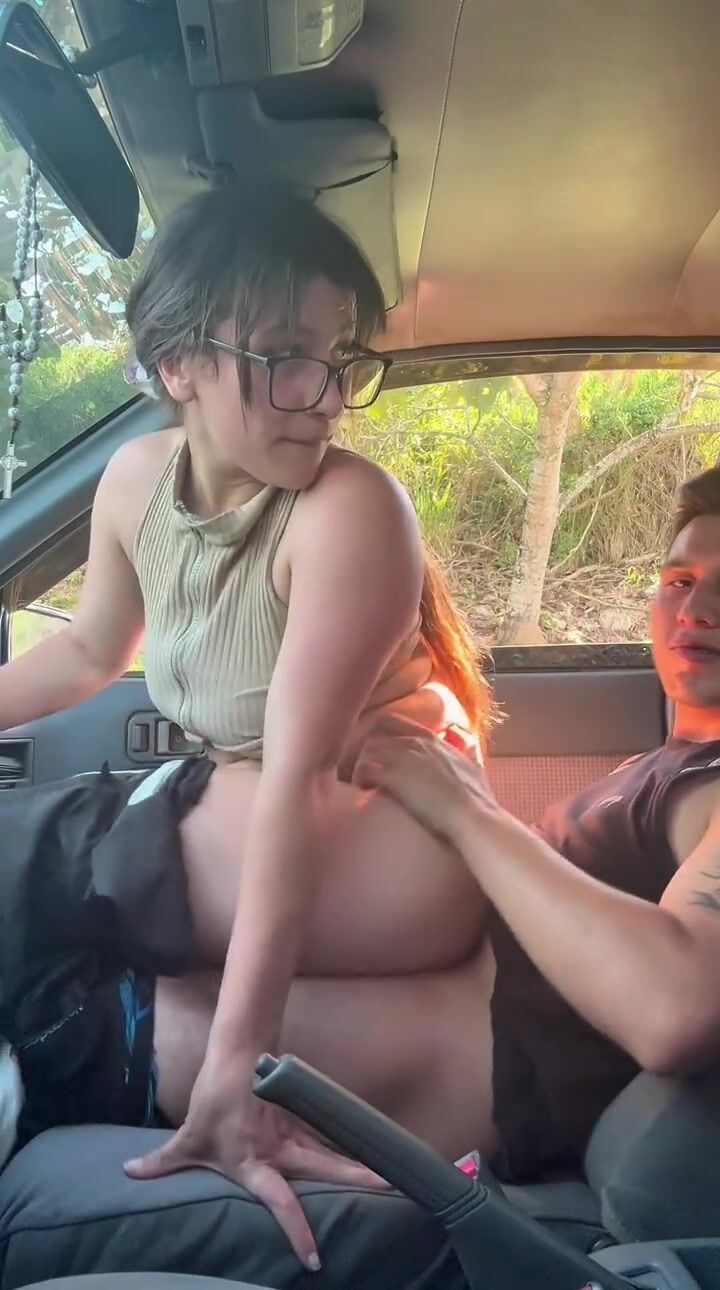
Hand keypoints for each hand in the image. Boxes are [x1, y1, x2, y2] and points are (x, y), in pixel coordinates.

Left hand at [124, 1053, 387, 1270]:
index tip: (314, 1258)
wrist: (237, 1053)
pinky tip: (369, 1165)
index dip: (295, 1228)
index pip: (278, 1200)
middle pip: (324, 1168)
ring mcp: (295, 1133)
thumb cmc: (212, 1100)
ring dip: (360, 1168)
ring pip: (331, 1154)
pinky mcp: (302, 1122)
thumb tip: (128, 1173)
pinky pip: (326, 1143)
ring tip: (395, 1182)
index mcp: (253, 1162)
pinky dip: (346, 1156)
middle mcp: (281, 1150)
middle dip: (357, 1180)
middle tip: (391, 1190)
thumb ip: (162, 1162)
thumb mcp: (187, 1137)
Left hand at [355, 716, 496, 840]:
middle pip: (375, 737)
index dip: (379, 734)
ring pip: (367, 752)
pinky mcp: (395, 777)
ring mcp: (404, 759)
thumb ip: (469, 749)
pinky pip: (365, 770)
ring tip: (362, 783)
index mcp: (431, 740)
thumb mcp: (475, 765)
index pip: (393, 722)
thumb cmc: (476, 798)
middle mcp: (416, 744)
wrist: (472, 816)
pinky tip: (364, 791)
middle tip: (365, 769)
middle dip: (367, 753)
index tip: (375, 749)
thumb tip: (468, 741)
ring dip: (361, 767)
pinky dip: (360, 779)